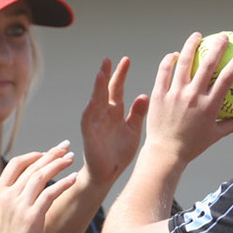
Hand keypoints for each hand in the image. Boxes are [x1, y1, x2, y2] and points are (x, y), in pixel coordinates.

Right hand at [0, 143, 77, 232]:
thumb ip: (9, 199)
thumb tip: (24, 190)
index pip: (16, 165)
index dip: (33, 156)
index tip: (47, 153)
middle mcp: (7, 195)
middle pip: (32, 166)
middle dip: (50, 154)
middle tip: (65, 146)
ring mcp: (19, 205)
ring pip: (41, 176)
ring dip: (58, 164)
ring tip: (71, 158)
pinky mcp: (32, 216)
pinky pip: (51, 193)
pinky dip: (63, 183)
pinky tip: (73, 178)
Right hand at [79, 56, 148, 187]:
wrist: (109, 173)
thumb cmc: (120, 152)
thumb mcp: (133, 130)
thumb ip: (138, 114)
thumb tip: (145, 95)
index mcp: (116, 112)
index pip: (117, 89)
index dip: (120, 75)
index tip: (126, 59)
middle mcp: (104, 115)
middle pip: (104, 91)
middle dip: (106, 75)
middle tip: (108, 59)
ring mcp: (95, 124)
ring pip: (95, 102)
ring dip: (97, 89)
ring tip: (100, 74)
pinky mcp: (89, 136)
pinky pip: (87, 122)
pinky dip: (89, 112)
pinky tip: (92, 101)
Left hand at [143, 33, 232, 164]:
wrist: (165, 153)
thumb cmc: (192, 146)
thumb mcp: (214, 136)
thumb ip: (231, 125)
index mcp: (209, 106)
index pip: (227, 79)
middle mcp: (193, 97)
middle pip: (208, 65)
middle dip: (217, 47)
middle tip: (223, 37)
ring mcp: (175, 94)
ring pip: (184, 62)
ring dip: (191, 45)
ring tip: (197, 36)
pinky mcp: (159, 95)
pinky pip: (164, 72)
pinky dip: (170, 60)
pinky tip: (174, 54)